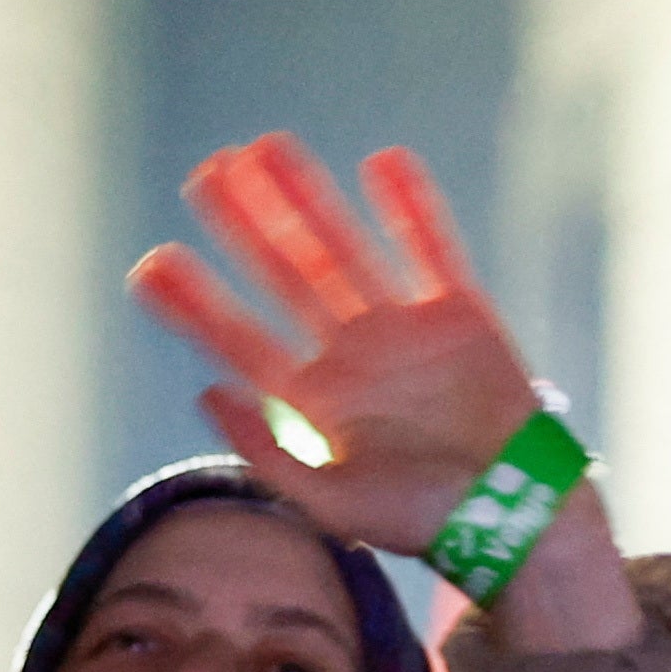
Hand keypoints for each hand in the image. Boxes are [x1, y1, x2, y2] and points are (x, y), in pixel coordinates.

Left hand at [129, 135, 639, 650]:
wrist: (520, 518)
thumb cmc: (424, 522)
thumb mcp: (332, 505)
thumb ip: (268, 452)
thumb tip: (206, 390)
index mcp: (314, 401)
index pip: (240, 340)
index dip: (196, 303)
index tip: (150, 267)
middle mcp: (351, 355)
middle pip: (286, 275)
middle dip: (245, 225)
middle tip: (205, 174)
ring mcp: (404, 330)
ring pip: (346, 248)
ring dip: (309, 198)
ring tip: (268, 148)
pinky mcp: (461, 314)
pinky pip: (432, 248)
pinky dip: (412, 208)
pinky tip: (385, 162)